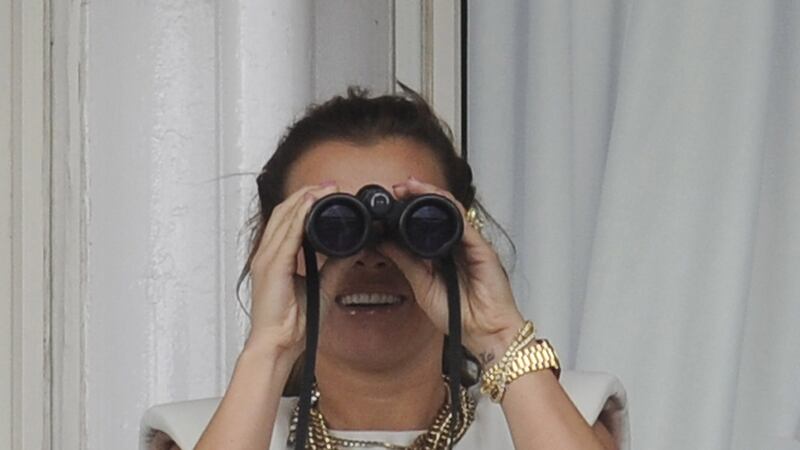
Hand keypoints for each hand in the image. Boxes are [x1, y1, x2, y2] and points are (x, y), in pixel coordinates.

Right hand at [246, 182, 338, 359]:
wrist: (278, 343)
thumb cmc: (293, 322)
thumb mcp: (323, 286)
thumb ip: (336, 267)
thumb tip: (355, 250)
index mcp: (275, 257)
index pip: (288, 219)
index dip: (306, 201)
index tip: (329, 192)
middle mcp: (266, 254)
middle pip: (284, 211)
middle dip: (307, 193)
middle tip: (331, 185)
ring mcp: (265, 258)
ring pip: (284, 217)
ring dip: (304, 199)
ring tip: (325, 188)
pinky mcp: (271, 267)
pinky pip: (285, 235)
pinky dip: (298, 216)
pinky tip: (311, 204)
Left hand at [378, 177, 524, 358]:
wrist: (484, 333)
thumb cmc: (460, 316)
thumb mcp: (422, 285)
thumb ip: (405, 262)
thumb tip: (384, 242)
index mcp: (442, 255)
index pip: (424, 224)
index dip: (407, 209)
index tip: (389, 201)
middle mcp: (457, 246)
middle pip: (438, 211)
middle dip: (417, 194)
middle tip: (397, 187)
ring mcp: (470, 245)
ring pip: (451, 210)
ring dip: (431, 194)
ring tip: (411, 186)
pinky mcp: (482, 248)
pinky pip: (465, 222)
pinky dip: (450, 207)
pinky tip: (436, 199)